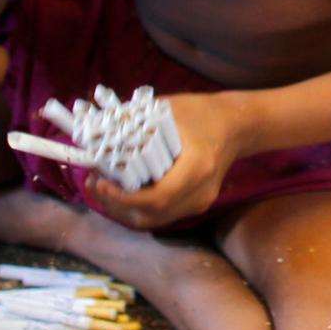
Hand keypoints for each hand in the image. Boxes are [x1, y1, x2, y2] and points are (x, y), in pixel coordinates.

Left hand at [80, 93, 241, 229]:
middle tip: (94, 183)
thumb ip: (135, 122)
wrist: (236, 126)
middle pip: (152, 215)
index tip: (100, 180)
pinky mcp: (195, 205)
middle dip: (116, 205)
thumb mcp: (168, 109)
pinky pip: (161, 214)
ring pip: (153, 220)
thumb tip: (97, 133)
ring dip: (123, 208)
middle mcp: (200, 191)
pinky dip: (136, 206)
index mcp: (197, 166)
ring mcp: (199, 202)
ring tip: (102, 186)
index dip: (124, 197)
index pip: (157, 198)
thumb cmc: (202, 113)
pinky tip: (122, 189)